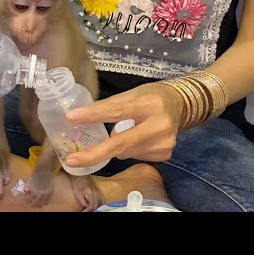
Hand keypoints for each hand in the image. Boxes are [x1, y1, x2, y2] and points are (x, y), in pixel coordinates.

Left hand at [64, 82, 184, 166]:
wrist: (181, 105)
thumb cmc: (151, 97)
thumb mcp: (131, 94)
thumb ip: (108, 105)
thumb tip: (80, 116)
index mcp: (149, 104)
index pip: (117, 111)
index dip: (93, 116)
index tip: (71, 118)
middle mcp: (159, 125)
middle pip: (121, 143)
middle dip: (94, 154)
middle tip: (72, 160)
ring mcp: (164, 143)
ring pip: (125, 152)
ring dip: (116, 146)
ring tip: (128, 130)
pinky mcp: (165, 154)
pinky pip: (135, 156)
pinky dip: (129, 149)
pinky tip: (139, 138)